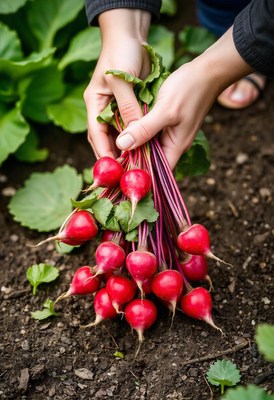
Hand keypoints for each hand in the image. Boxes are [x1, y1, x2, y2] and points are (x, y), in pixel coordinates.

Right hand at [83, 9, 150, 158]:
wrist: (130, 35)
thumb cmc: (121, 52)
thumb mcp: (122, 79)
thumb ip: (127, 107)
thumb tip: (132, 134)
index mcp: (94, 103)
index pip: (96, 134)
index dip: (104, 152)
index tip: (113, 169)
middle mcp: (103, 109)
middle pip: (106, 139)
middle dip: (115, 155)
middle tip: (127, 172)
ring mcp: (116, 108)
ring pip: (119, 135)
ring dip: (128, 148)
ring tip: (137, 164)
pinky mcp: (129, 106)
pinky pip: (132, 126)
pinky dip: (137, 137)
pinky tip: (146, 146)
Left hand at [115, 27, 252, 168]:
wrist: (208, 70)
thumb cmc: (189, 89)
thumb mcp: (165, 110)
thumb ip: (144, 129)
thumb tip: (122, 145)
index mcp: (175, 146)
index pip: (155, 172)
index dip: (138, 175)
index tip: (117, 173)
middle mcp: (173, 144)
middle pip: (150, 160)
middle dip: (132, 161)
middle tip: (110, 160)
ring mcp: (170, 133)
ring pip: (148, 146)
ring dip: (133, 145)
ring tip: (112, 147)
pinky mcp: (166, 123)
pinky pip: (150, 133)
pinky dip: (138, 132)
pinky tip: (124, 129)